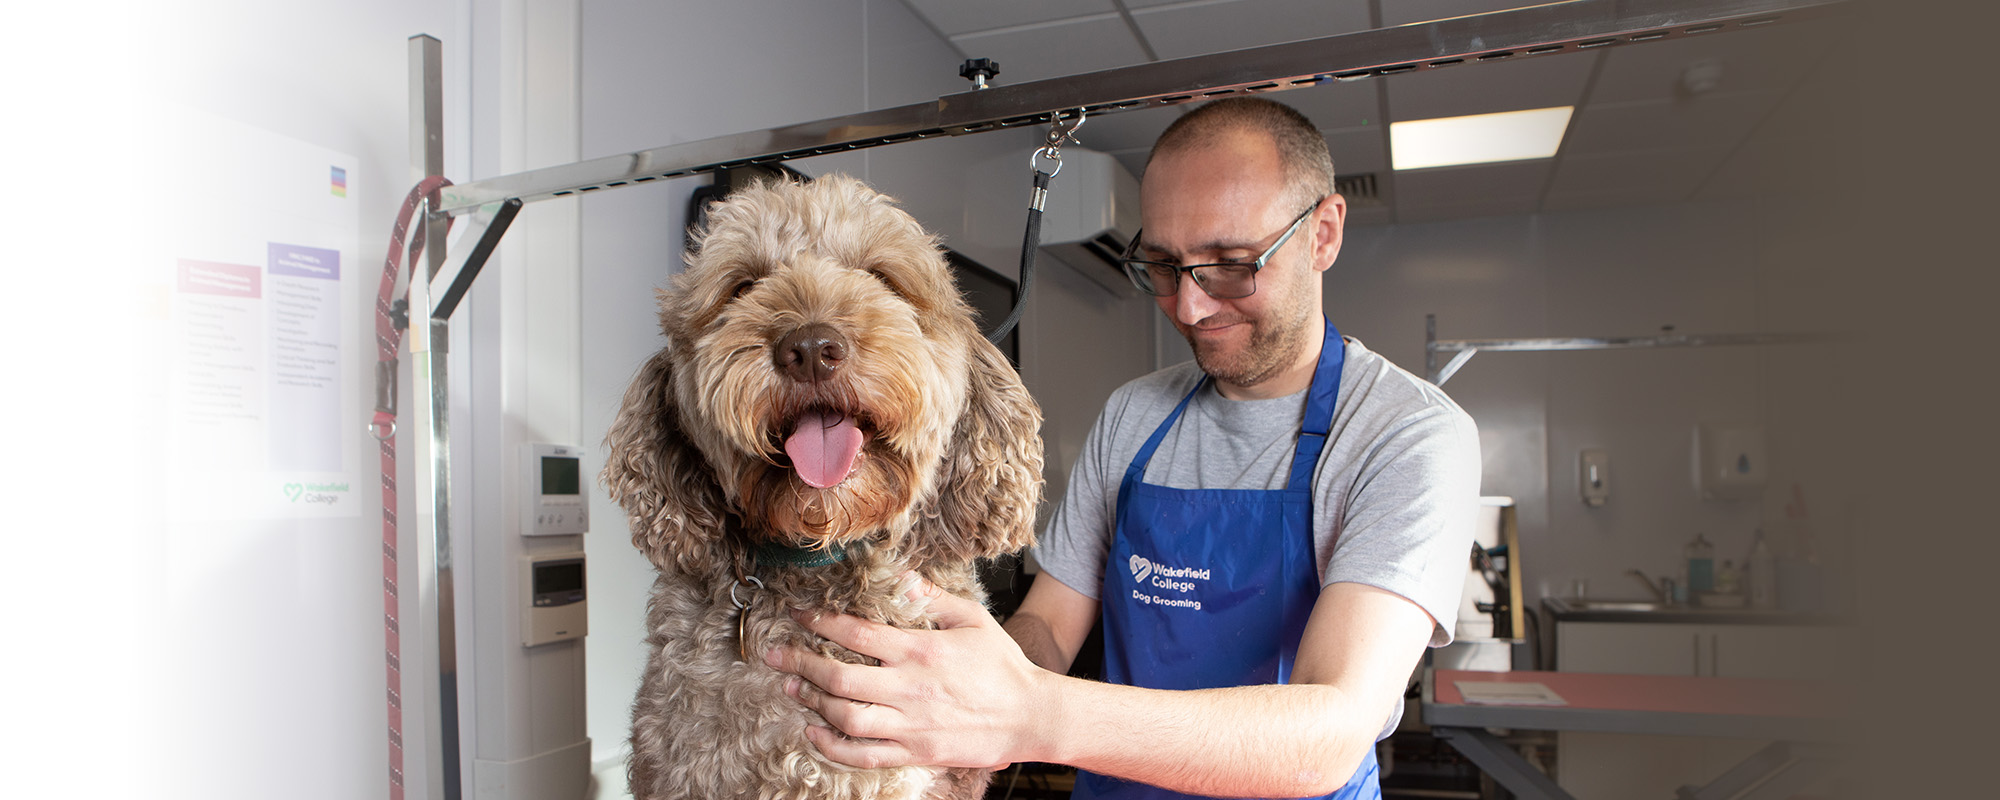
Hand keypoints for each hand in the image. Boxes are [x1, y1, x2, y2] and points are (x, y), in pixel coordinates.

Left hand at [763, 574, 1055, 769]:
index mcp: (922, 650)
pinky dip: (832, 745)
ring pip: (845, 717)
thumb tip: (901, 579)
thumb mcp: (972, 619)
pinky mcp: (915, 753)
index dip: (820, 622)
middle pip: (839, 678)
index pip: (856, 634)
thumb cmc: (1002, 666)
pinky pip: (863, 754)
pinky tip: (816, 731)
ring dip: (812, 702)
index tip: (799, 615)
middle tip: (775, 654)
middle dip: (800, 663)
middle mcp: (910, 689)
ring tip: (792, 688)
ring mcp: (910, 726)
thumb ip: (933, 598)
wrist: (1031, 716)